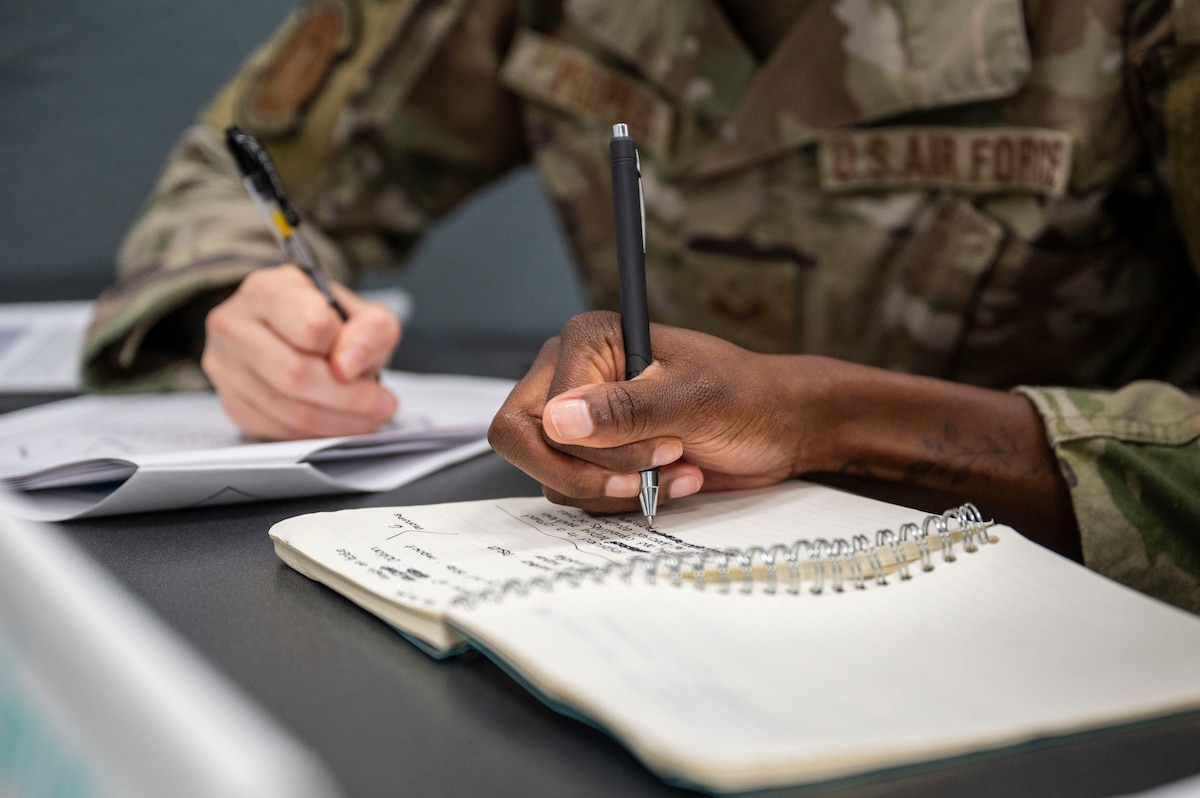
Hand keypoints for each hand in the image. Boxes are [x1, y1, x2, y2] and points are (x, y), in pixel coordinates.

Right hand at [202, 264, 400, 439]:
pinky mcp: (232, 403)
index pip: (310, 325)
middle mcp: (234, 325)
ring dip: (339, 422)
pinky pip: (278, 431)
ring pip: (287, 410)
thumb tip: (348, 364)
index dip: (344, 348)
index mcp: (266, 290)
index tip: (363, 362)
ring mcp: (226, 368)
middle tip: (381, 404)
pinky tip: (340, 424)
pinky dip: (318, 435)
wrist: (293, 331)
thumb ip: (371, 330)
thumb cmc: (326, 320)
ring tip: (369, 417)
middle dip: (349, 398)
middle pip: (294, 374)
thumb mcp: (363, 313)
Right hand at [488, 311, 810, 514]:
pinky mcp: (598, 455)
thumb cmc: (748, 395)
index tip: (658, 447)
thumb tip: (556, 419)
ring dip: (617, 488)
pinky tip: (674, 478)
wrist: (781, 426)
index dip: (592, 445)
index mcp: (587, 341)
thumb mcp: (692, 398)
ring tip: (677, 466)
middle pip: (527, 445)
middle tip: (648, 474)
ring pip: (555, 478)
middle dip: (591, 473)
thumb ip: (624, 409)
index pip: (540, 412)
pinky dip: (625, 498)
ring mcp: (583, 420)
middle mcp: (573, 376)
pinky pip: (579, 495)